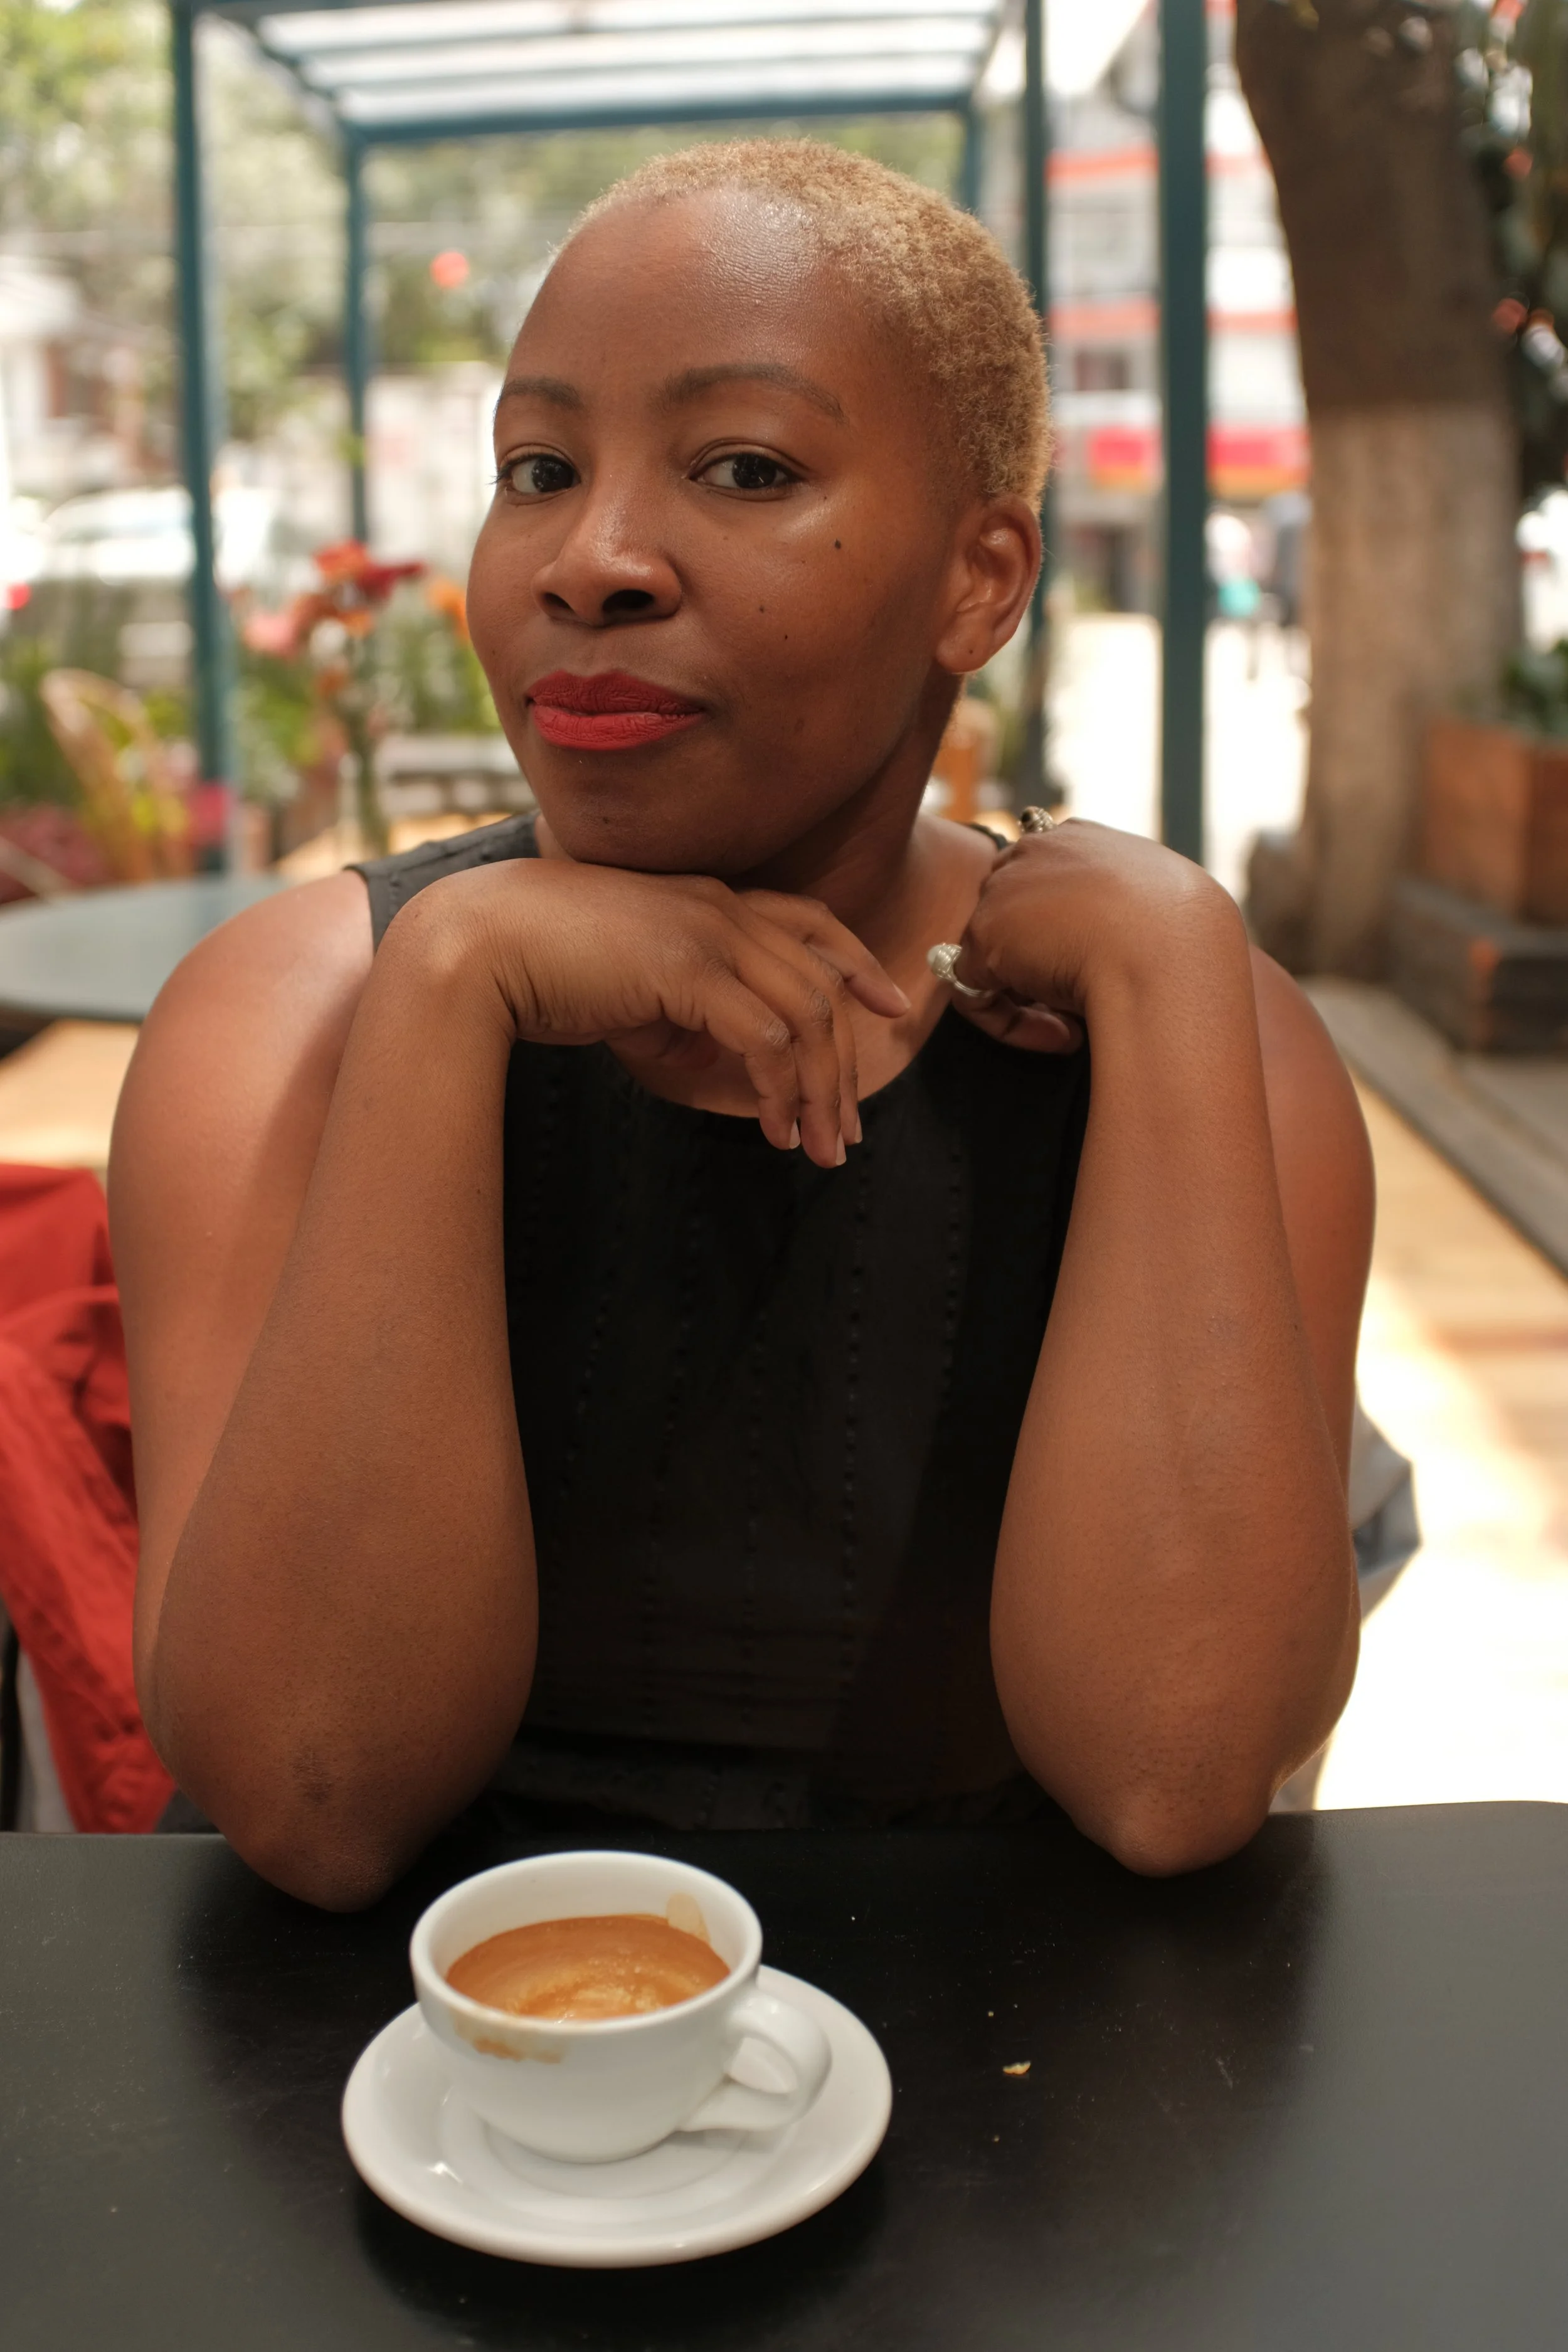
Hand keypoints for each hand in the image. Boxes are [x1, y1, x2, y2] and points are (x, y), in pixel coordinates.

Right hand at [404, 859, 906, 1166]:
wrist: (477, 947)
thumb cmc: (540, 968)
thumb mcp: (628, 992)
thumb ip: (678, 1015)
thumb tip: (711, 1057)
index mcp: (707, 900)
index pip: (808, 921)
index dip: (855, 963)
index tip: (889, 1006)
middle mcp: (719, 907)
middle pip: (818, 983)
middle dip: (842, 1063)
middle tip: (847, 1130)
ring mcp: (706, 931)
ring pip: (805, 1013)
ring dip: (820, 1088)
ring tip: (818, 1146)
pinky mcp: (688, 968)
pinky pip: (766, 1036)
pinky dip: (781, 1087)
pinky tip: (774, 1125)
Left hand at [940, 819, 1235, 1053]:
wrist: (1171, 951)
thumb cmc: (1182, 939)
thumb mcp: (1158, 909)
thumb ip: (1120, 912)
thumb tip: (1105, 940)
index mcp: (1079, 838)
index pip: (1042, 882)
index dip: (1056, 934)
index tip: (1093, 965)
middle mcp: (1035, 849)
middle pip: (1011, 914)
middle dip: (1036, 963)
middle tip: (1075, 1006)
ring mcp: (1004, 888)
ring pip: (992, 955)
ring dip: (1028, 999)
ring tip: (1074, 1026)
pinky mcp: (985, 934)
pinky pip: (973, 991)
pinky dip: (1009, 1024)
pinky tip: (1062, 1033)